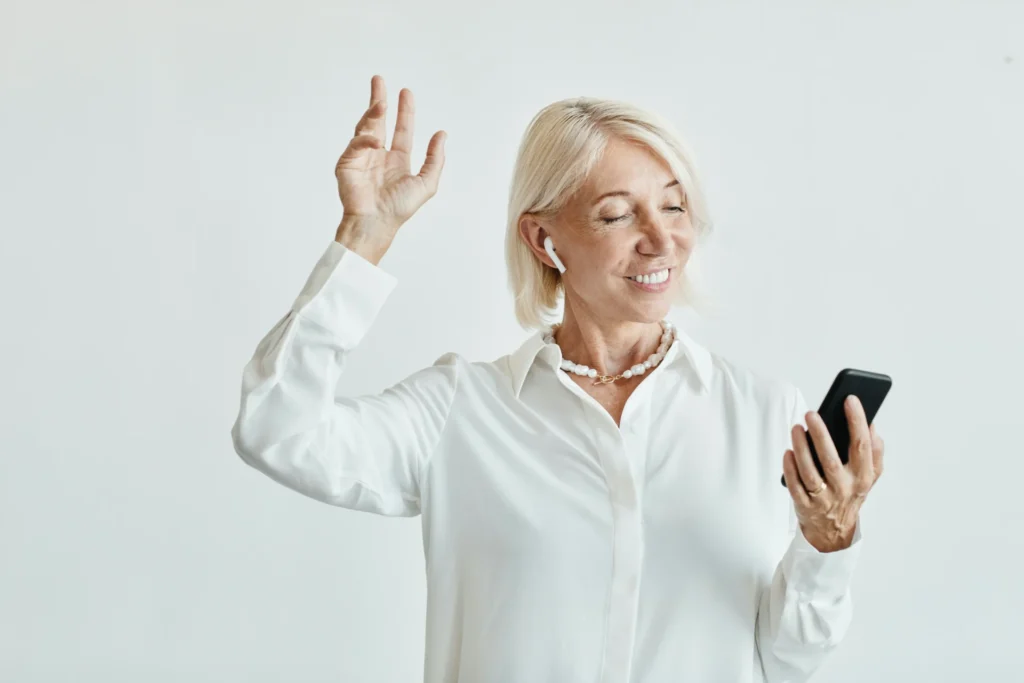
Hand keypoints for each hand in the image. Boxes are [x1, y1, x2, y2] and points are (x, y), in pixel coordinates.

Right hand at [334, 75, 446, 244]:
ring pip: (366, 127)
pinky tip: (374, 142)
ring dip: (373, 113)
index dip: (405, 111)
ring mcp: (362, 157)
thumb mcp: (427, 183)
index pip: (402, 130)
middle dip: (379, 100)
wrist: (376, 222)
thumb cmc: (399, 208)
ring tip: (381, 101)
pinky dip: (365, 140)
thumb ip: (435, 159)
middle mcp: (379, 156)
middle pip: (379, 121)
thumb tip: (442, 134)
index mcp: (397, 160)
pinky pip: (357, 144)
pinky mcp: (347, 163)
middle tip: (379, 80)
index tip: (406, 92)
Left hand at [781, 394, 884, 552]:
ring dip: (801, 449)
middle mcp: (844, 488)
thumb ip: (874, 452)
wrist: (834, 530)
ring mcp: (824, 499)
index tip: (850, 400)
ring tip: (796, 428)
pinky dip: (790, 469)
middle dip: (821, 435)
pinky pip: (795, 486)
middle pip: (831, 459)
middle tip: (811, 413)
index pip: (862, 446)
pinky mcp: (805, 506)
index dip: (857, 421)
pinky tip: (787, 452)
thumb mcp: (870, 477)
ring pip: (810, 472)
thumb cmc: (851, 493)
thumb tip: (871, 426)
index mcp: (862, 477)